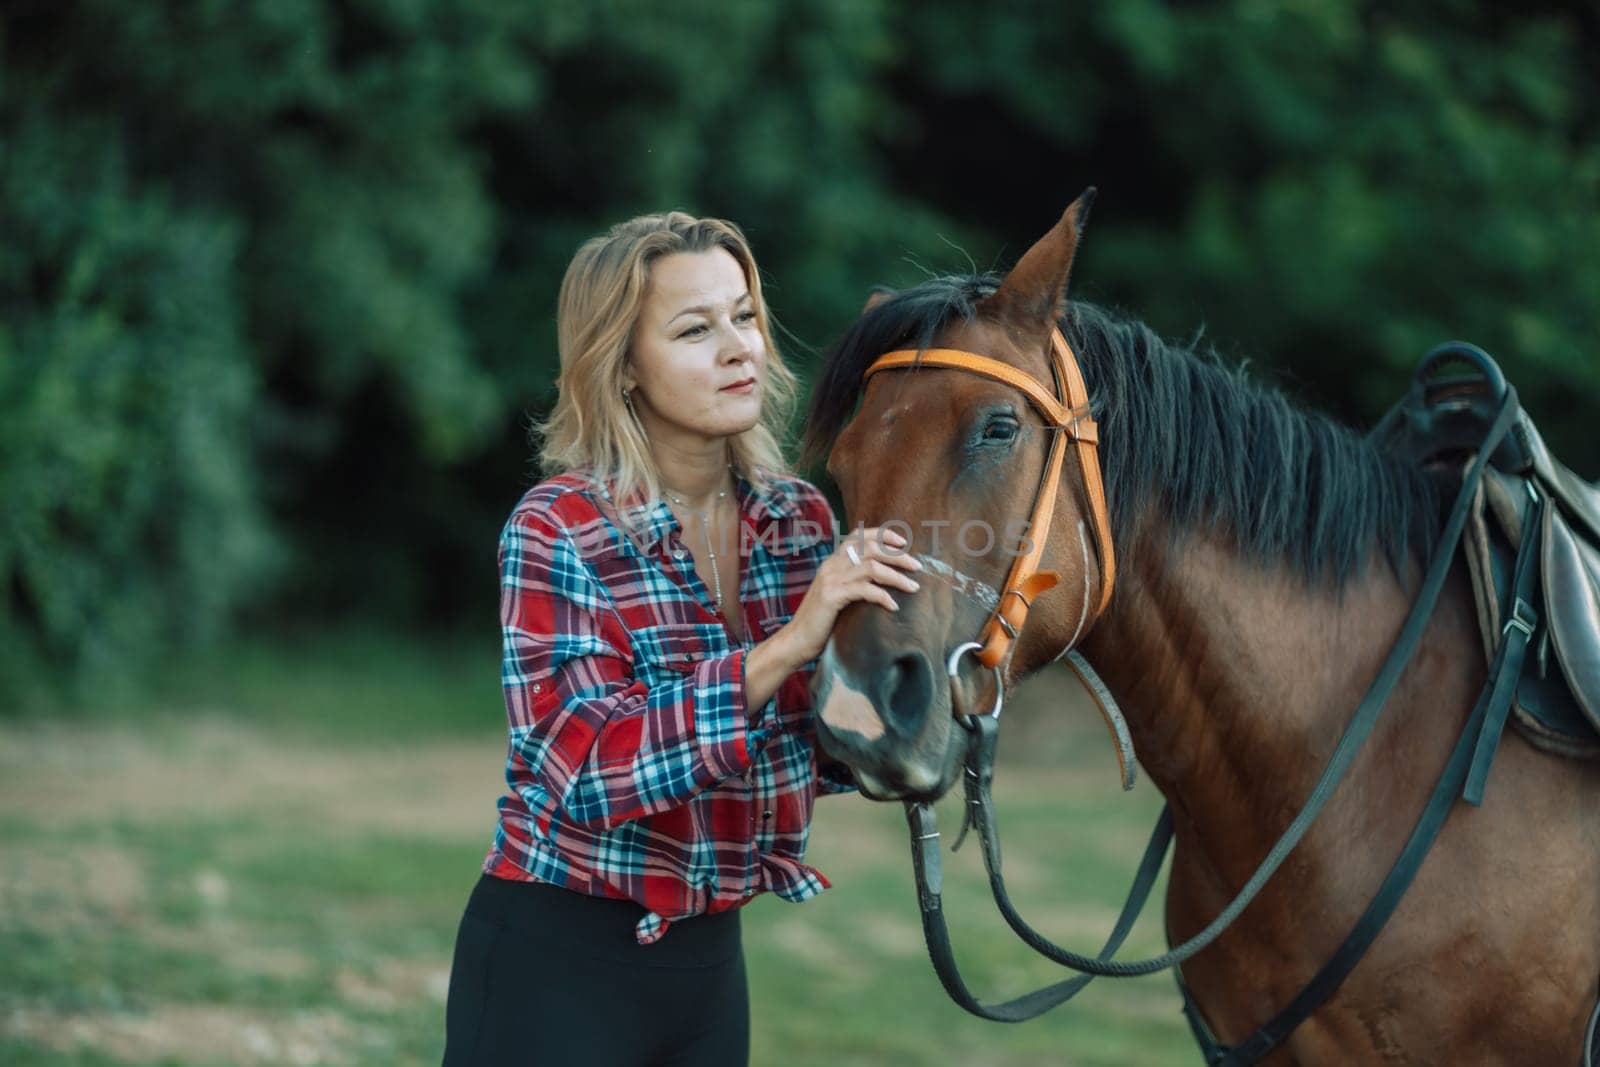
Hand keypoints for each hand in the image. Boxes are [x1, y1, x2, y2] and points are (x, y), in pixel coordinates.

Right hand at [779, 525, 923, 665]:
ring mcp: (831, 579)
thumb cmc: (821, 620)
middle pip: (870, 548)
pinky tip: (893, 606)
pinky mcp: (831, 596)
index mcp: (833, 561)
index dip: (882, 535)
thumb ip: (853, 581)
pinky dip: (883, 596)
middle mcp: (831, 565)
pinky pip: (864, 590)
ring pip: (871, 567)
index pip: (858, 536)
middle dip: (897, 555)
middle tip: (917, 566)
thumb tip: (882, 578)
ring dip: (896, 576)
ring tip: (913, 587)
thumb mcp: (837, 593)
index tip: (902, 542)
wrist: (797, 639)